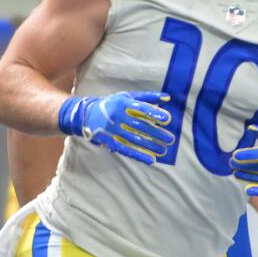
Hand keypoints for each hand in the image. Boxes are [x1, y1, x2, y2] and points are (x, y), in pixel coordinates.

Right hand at [58, 91, 174, 164]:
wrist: (87, 115)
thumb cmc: (113, 104)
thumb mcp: (127, 97)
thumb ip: (148, 97)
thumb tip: (167, 98)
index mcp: (122, 103)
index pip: (140, 108)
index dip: (154, 114)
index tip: (167, 119)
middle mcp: (117, 116)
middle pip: (139, 126)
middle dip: (156, 133)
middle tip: (170, 139)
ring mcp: (112, 130)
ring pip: (134, 140)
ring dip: (150, 146)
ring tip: (163, 150)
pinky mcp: (109, 141)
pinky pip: (125, 149)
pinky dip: (138, 155)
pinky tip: (151, 159)